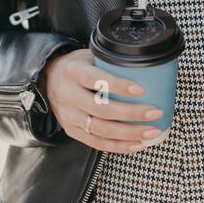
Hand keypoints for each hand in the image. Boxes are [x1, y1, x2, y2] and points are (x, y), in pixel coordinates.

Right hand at [40, 49, 166, 153]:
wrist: (48, 80)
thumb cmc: (77, 66)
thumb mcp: (88, 56)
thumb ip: (110, 63)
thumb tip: (146, 67)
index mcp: (73, 71)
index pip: (96, 79)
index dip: (119, 86)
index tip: (141, 90)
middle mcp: (68, 95)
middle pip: (101, 109)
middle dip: (132, 113)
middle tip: (155, 113)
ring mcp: (69, 116)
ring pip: (101, 130)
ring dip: (129, 134)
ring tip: (152, 132)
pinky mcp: (72, 130)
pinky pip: (97, 143)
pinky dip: (119, 146)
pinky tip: (137, 144)